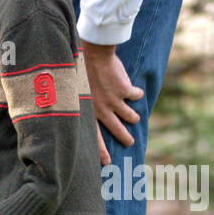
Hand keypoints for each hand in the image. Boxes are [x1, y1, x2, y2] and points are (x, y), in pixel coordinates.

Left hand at [81, 41, 142, 155]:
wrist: (93, 52)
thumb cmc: (81, 69)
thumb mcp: (77, 90)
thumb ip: (85, 103)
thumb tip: (90, 112)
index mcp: (88, 111)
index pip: (94, 137)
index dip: (100, 151)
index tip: (107, 162)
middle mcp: (101, 110)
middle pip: (118, 131)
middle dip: (125, 138)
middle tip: (129, 142)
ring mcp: (114, 102)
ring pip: (131, 117)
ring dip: (133, 116)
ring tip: (133, 117)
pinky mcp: (125, 92)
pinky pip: (136, 96)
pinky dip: (136, 93)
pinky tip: (133, 89)